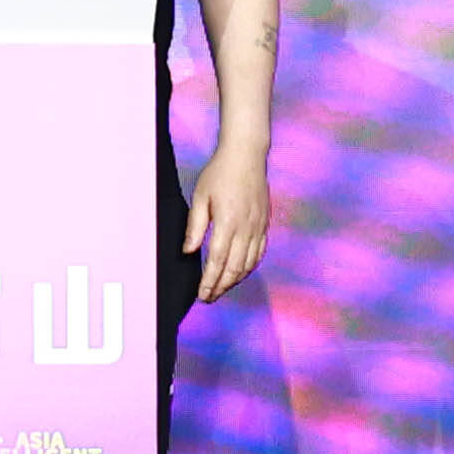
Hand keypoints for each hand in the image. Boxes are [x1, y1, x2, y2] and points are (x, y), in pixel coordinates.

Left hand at [184, 140, 272, 305]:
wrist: (247, 155)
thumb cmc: (220, 173)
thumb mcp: (200, 196)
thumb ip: (195, 226)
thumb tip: (188, 251)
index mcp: (228, 222)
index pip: (217, 261)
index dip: (209, 281)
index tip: (201, 294)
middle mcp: (246, 228)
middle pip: (234, 268)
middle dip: (221, 287)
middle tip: (209, 298)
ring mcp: (258, 227)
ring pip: (249, 264)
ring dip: (235, 281)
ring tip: (221, 289)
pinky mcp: (264, 224)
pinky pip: (259, 253)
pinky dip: (249, 267)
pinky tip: (240, 273)